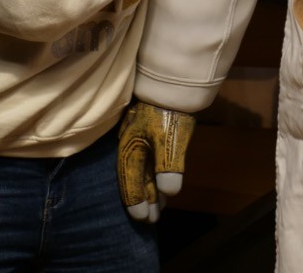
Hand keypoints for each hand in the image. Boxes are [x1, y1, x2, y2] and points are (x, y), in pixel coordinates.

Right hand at [117, 101, 196, 222]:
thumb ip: (168, 167)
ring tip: (160, 206)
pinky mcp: (149, 133)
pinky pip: (148, 160)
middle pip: (135, 178)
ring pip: (142, 170)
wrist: (173, 82)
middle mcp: (131, 146)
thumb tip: (168, 192)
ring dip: (150, 189)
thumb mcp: (170, 140)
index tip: (144, 218)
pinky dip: (154, 175)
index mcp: (130, 149)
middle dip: (144, 200)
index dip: (136, 202)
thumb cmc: (170, 111)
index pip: (129, 182)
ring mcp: (139, 139)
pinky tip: (163, 183)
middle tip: (152, 220)